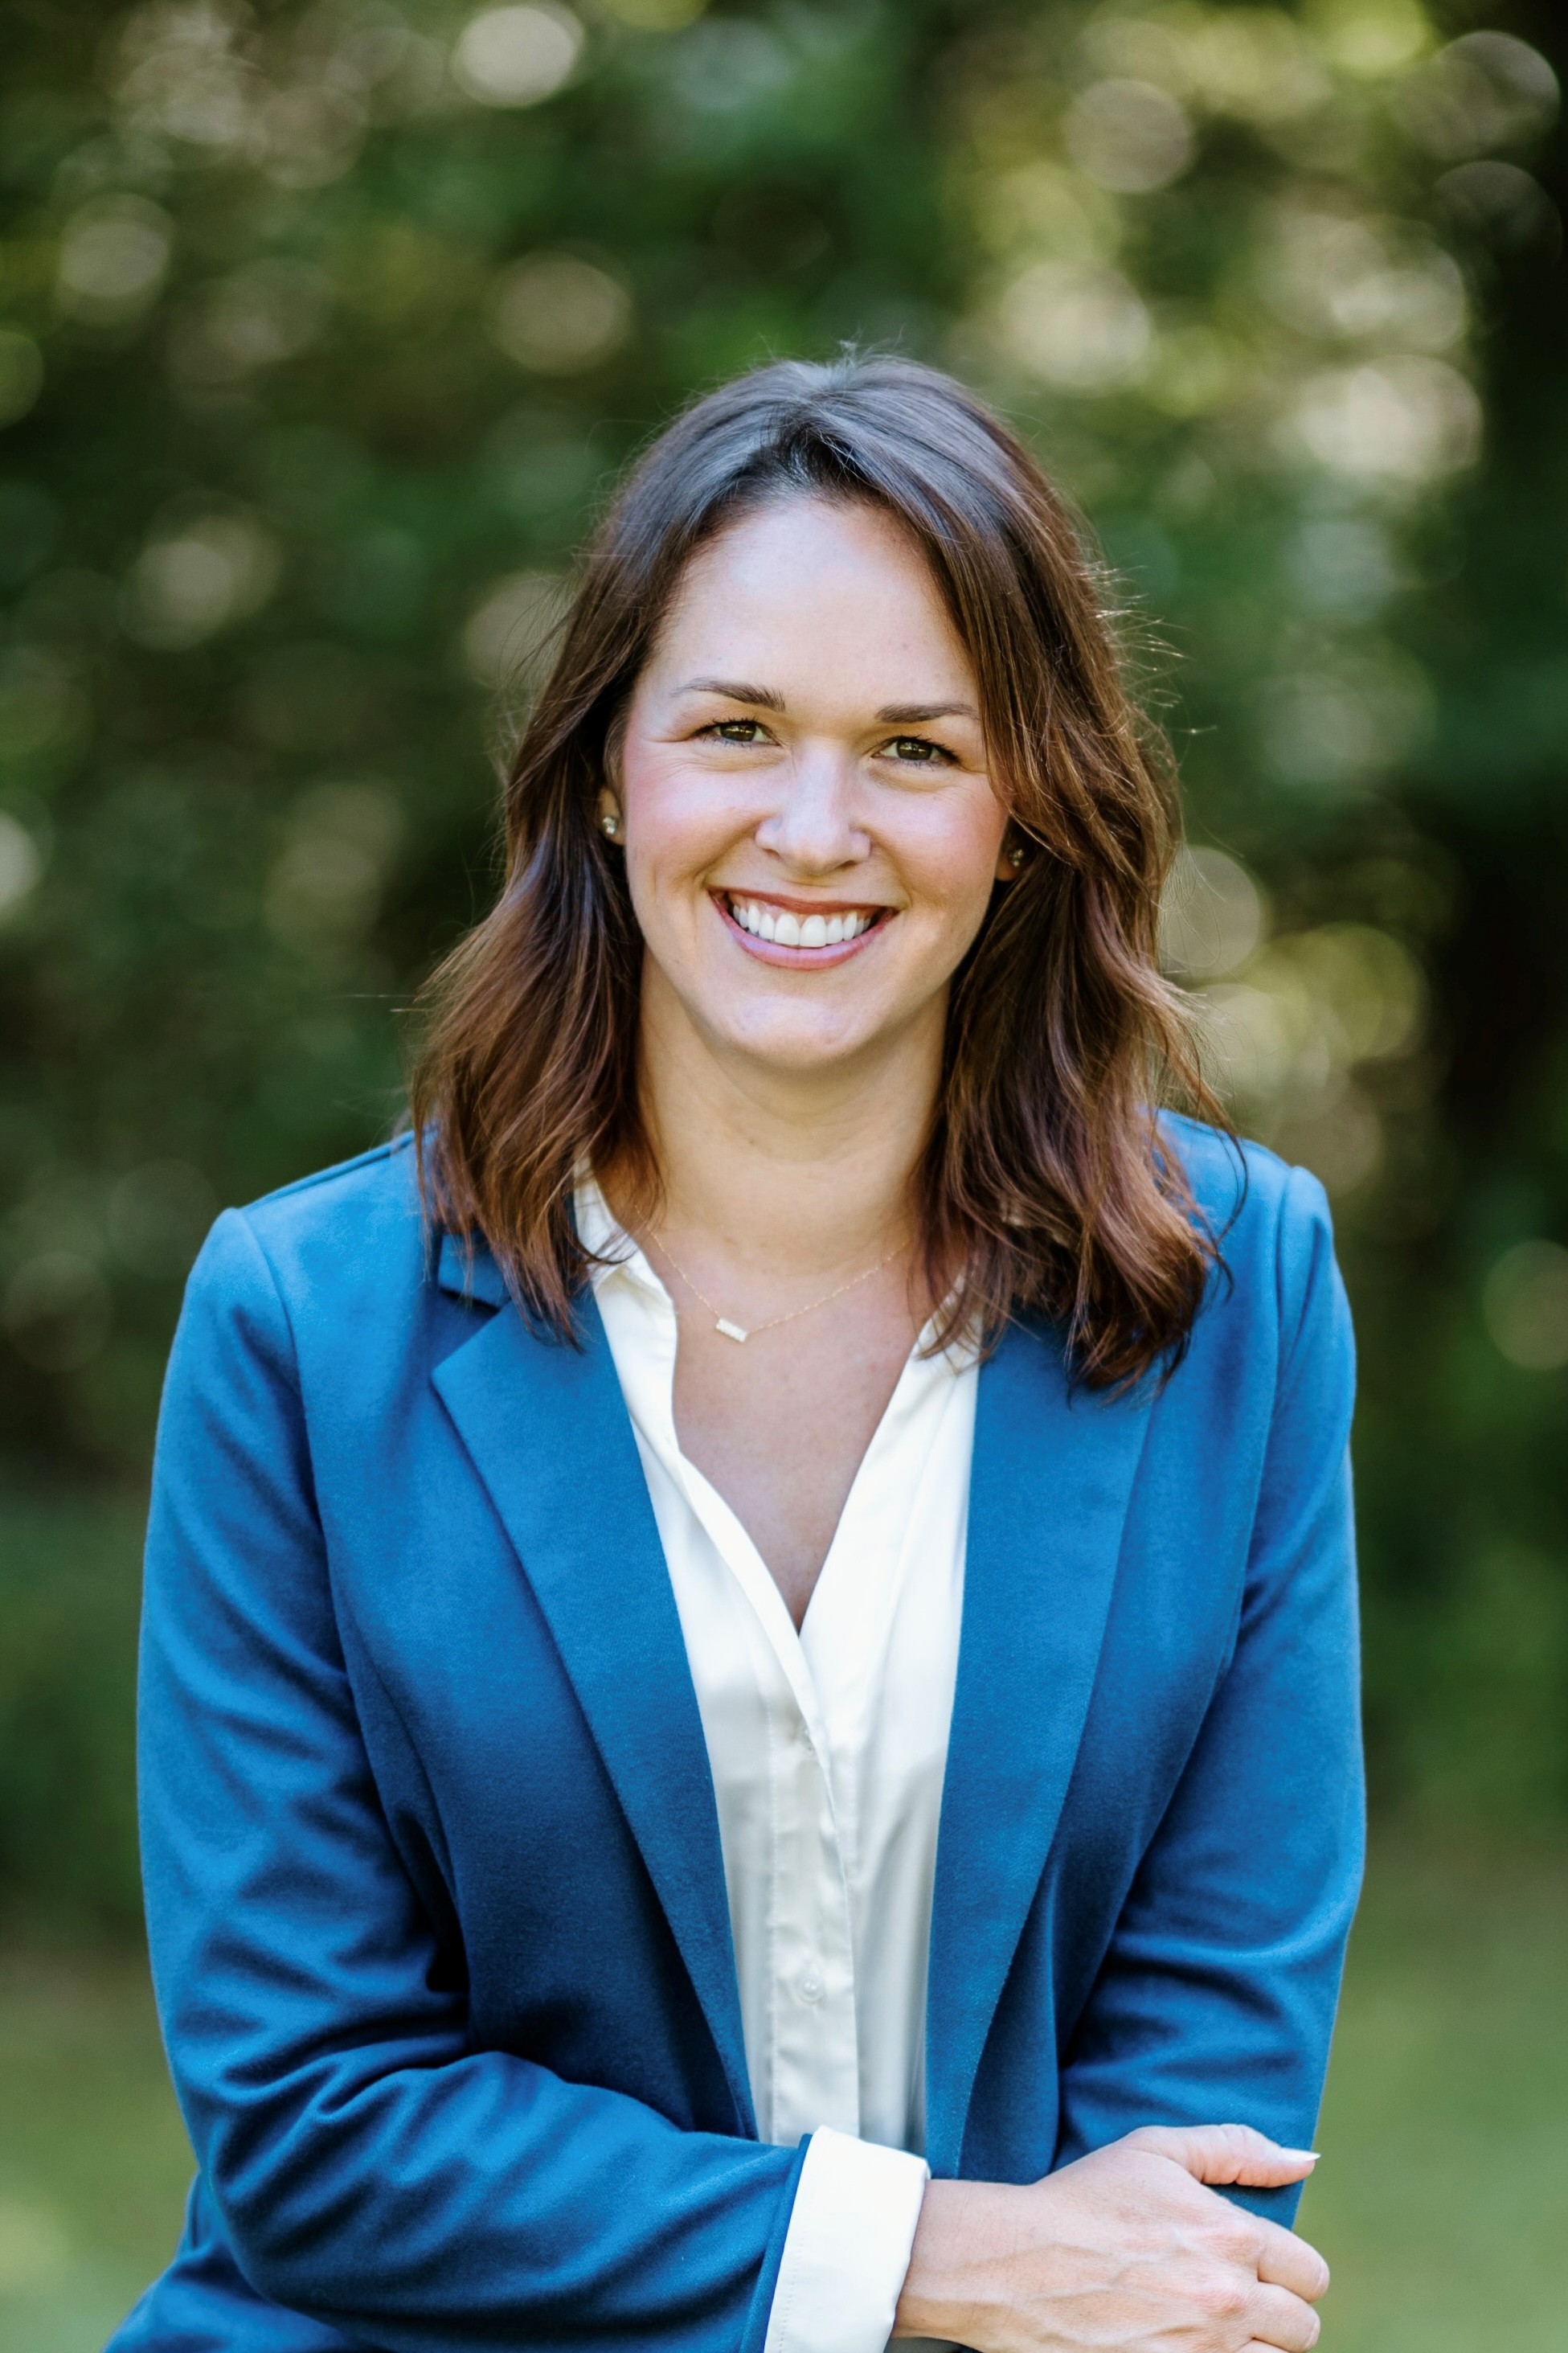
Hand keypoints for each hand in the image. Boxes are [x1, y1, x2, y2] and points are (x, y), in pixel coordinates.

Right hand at [893, 2123, 1328, 2351]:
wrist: (1015, 2265)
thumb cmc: (1084, 2200)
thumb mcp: (1155, 2151)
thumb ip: (1237, 2149)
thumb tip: (1305, 2161)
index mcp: (1231, 2238)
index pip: (1310, 2273)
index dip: (1287, 2268)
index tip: (1254, 2266)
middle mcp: (1227, 2301)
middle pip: (1302, 2328)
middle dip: (1276, 2313)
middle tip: (1232, 2300)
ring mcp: (1202, 2351)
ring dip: (1254, 2348)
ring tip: (1212, 2327)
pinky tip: (1191, 2343)